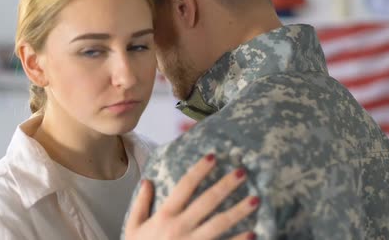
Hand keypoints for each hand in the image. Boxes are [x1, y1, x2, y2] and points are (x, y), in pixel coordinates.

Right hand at [125, 154, 258, 239]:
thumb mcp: (133, 228)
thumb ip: (141, 204)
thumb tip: (147, 181)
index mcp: (164, 215)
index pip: (185, 186)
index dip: (199, 170)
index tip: (213, 157)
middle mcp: (180, 227)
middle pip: (207, 201)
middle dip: (226, 185)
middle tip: (242, 172)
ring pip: (220, 223)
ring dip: (239, 211)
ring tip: (256, 199)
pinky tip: (253, 233)